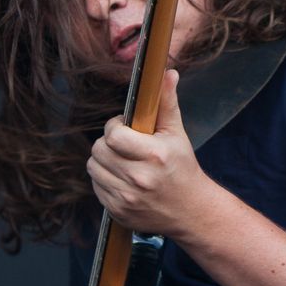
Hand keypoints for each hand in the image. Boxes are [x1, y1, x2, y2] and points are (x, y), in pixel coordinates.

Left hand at [87, 69, 208, 235]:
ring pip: (93, 168)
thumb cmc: (183, 168)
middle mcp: (139, 179)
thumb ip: (166, 103)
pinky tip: (123, 179)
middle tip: (124, 145)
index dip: (114, 127)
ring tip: (122, 161)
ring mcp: (127, 198)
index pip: (113, 135)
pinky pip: (96, 187)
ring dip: (103, 161)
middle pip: (98, 151)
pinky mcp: (118, 212)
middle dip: (108, 144)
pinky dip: (105, 180)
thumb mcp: (177, 134)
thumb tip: (167, 73)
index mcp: (154, 156)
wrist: (192, 212)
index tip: (125, 128)